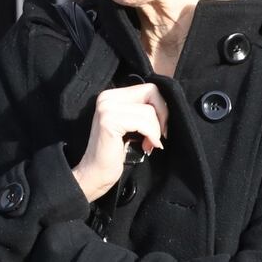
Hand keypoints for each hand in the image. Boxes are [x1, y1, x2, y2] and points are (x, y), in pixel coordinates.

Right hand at [73, 83, 167, 201]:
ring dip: (155, 131)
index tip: (160, 126)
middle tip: (158, 135)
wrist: (95, 173)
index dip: (161, 107)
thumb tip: (167, 104)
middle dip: (162, 115)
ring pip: (149, 110)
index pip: (149, 88)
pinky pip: (144, 122)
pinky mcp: (109, 121)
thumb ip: (142, 110)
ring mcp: (106, 108)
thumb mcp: (131, 125)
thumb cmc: (115, 152)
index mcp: (112, 96)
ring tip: (149, 144)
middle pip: (151, 93)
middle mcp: (107, 97)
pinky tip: (147, 146)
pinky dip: (152, 135)